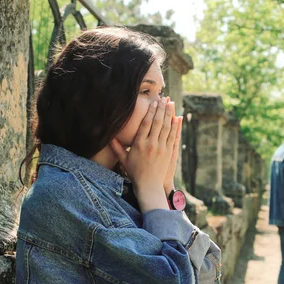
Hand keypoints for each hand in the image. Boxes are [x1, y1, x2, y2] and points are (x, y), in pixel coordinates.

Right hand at [110, 97, 178, 211]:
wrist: (149, 185)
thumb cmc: (135, 172)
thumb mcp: (123, 160)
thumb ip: (116, 147)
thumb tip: (107, 137)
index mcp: (139, 144)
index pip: (146, 124)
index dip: (150, 112)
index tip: (153, 103)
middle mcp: (151, 145)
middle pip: (157, 123)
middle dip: (161, 109)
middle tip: (164, 98)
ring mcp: (161, 148)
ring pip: (166, 127)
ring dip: (169, 114)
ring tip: (170, 103)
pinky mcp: (168, 153)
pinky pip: (172, 136)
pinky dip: (175, 126)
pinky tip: (176, 118)